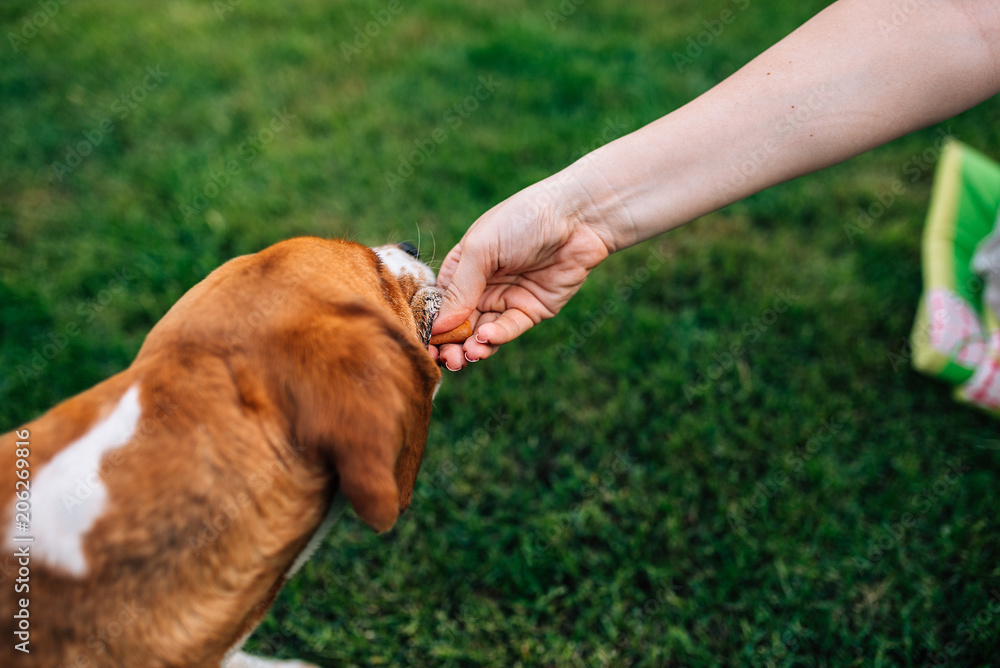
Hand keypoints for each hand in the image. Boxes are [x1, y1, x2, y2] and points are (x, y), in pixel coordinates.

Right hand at [430, 177, 610, 370]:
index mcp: (463, 267)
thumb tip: (438, 326)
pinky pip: (510, 328)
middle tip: (447, 359)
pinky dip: (497, 336)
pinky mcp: (532, 310)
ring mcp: (507, 298)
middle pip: (460, 323)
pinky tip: (486, 338)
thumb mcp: (482, 250)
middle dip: (451, 343)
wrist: (577, 218)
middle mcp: (482, 285)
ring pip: (483, 332)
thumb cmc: (523, 220)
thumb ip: (459, 289)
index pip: (440, 302)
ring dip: (473, 346)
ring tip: (466, 355)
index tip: (426, 344)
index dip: (432, 324)